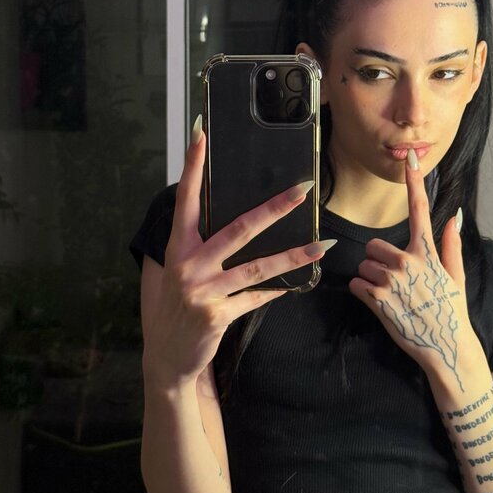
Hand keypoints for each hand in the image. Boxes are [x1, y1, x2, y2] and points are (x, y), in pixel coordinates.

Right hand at [146, 119, 325, 385]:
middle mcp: (188, 266)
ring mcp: (202, 291)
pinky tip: (293, 286)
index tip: (202, 136)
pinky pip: (255, 298)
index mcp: (178, 249)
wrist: (168, 356)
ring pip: (257, 267)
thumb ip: (201, 248)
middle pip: (238, 229)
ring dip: (294, 256)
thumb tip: (238, 222)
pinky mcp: (217, 315)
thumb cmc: (179, 308)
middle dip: (274, 208)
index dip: (194, 169)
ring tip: (323, 246)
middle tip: (302, 190)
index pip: (187, 201)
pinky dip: (275, 292)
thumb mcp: (181, 273)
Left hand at [348, 150, 477, 386]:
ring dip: (370, 278)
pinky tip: (380, 305)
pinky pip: (356, 284)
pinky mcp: (377, 299)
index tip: (411, 155)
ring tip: (390, 296)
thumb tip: (454, 216)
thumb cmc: (452, 311)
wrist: (446, 347)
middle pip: (373, 245)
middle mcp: (408, 261)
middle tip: (394, 280)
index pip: (420, 208)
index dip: (414, 180)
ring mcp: (391, 280)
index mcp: (428, 251)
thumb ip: (450, 244)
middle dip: (377, 260)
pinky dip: (363, 293)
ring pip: (363, 265)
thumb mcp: (456, 276)